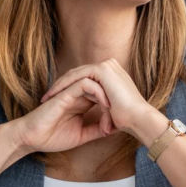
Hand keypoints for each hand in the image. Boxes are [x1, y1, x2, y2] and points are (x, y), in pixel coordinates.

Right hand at [12, 75, 114, 154]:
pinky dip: (98, 92)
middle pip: (103, 86)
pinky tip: (105, 104)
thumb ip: (96, 130)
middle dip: (115, 99)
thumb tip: (114, 129)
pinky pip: (85, 84)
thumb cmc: (52, 137)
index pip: (104, 96)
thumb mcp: (82, 135)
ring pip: (96, 82)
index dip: (116, 107)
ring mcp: (71, 92)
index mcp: (82, 103)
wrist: (32, 139)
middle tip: (122, 115)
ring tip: (115, 110)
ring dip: (109, 94)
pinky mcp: (65, 93)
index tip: (122, 124)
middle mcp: (78, 94)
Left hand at [40, 58, 161, 141]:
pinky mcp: (102, 70)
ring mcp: (106, 66)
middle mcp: (109, 67)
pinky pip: (77, 76)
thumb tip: (99, 118)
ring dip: (59, 85)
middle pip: (77, 74)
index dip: (68, 89)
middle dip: (61, 86)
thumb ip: (103, 107)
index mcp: (111, 75)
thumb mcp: (112, 111)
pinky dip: (65, 85)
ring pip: (75, 74)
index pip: (83, 78)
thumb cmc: (128, 121)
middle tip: (46, 98)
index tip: (55, 101)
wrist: (139, 120)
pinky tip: (55, 95)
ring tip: (47, 97)